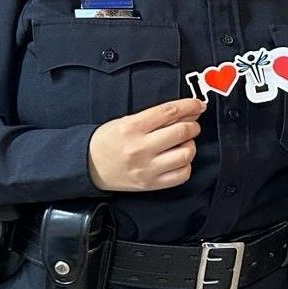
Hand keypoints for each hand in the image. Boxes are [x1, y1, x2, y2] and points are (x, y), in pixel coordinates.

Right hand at [88, 98, 204, 191]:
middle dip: (193, 125)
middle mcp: (140, 148)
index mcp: (132, 128)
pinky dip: (185, 164)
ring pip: (186, 154)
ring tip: (182, 143)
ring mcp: (146, 168)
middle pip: (182, 132)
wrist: (89, 165)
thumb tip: (187, 112)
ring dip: (190, 145)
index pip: (169, 111)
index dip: (190, 106)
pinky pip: (182, 174)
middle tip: (191, 124)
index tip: (198, 105)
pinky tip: (178, 159)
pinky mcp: (151, 183)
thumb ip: (156, 117)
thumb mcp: (126, 120)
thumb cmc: (108, 141)